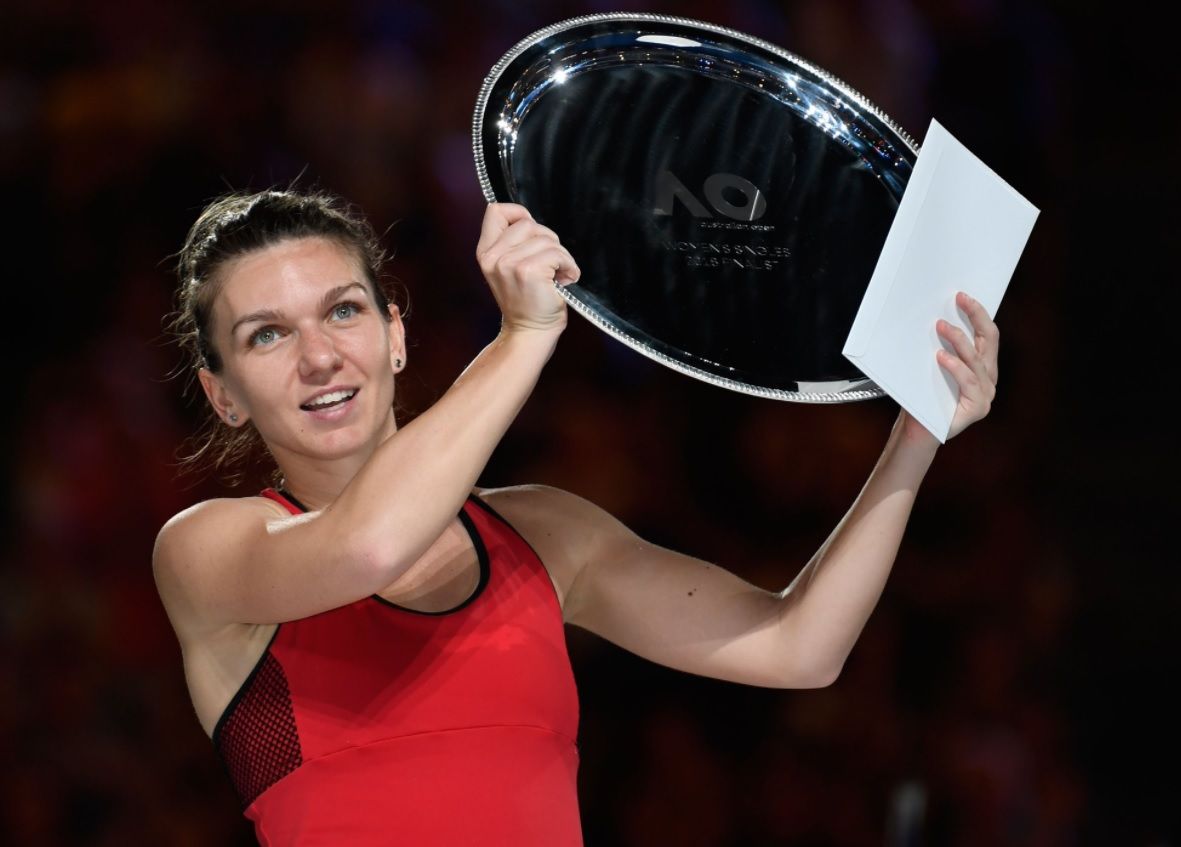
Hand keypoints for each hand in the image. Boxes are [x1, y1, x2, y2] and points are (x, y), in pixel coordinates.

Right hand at [475, 203, 580, 333]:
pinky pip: (558, 253)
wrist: (530, 332)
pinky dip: (568, 266)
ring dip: (560, 256)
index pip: (496, 211)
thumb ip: (513, 243)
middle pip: (528, 222)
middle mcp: (493, 256)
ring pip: (547, 238)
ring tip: (556, 275)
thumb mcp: (508, 267)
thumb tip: (532, 222)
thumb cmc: (527, 300)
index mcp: (486, 252)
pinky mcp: (528, 271)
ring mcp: (508, 263)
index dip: (519, 214)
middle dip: (546, 240)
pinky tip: (565, 279)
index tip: (533, 234)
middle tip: (549, 264)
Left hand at [901, 291, 998, 442]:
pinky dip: (955, 366)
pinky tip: (941, 357)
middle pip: (988, 340)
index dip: (977, 313)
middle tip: (960, 300)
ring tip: (941, 326)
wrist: (917, 429)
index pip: (986, 334)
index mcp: (982, 366)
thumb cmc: (923, 396)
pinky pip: (969, 381)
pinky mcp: (978, 407)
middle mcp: (988, 378)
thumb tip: (933, 316)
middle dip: (975, 316)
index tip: (962, 295)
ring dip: (958, 339)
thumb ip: (940, 346)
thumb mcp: (932, 366)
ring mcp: (986, 394)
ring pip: (976, 359)